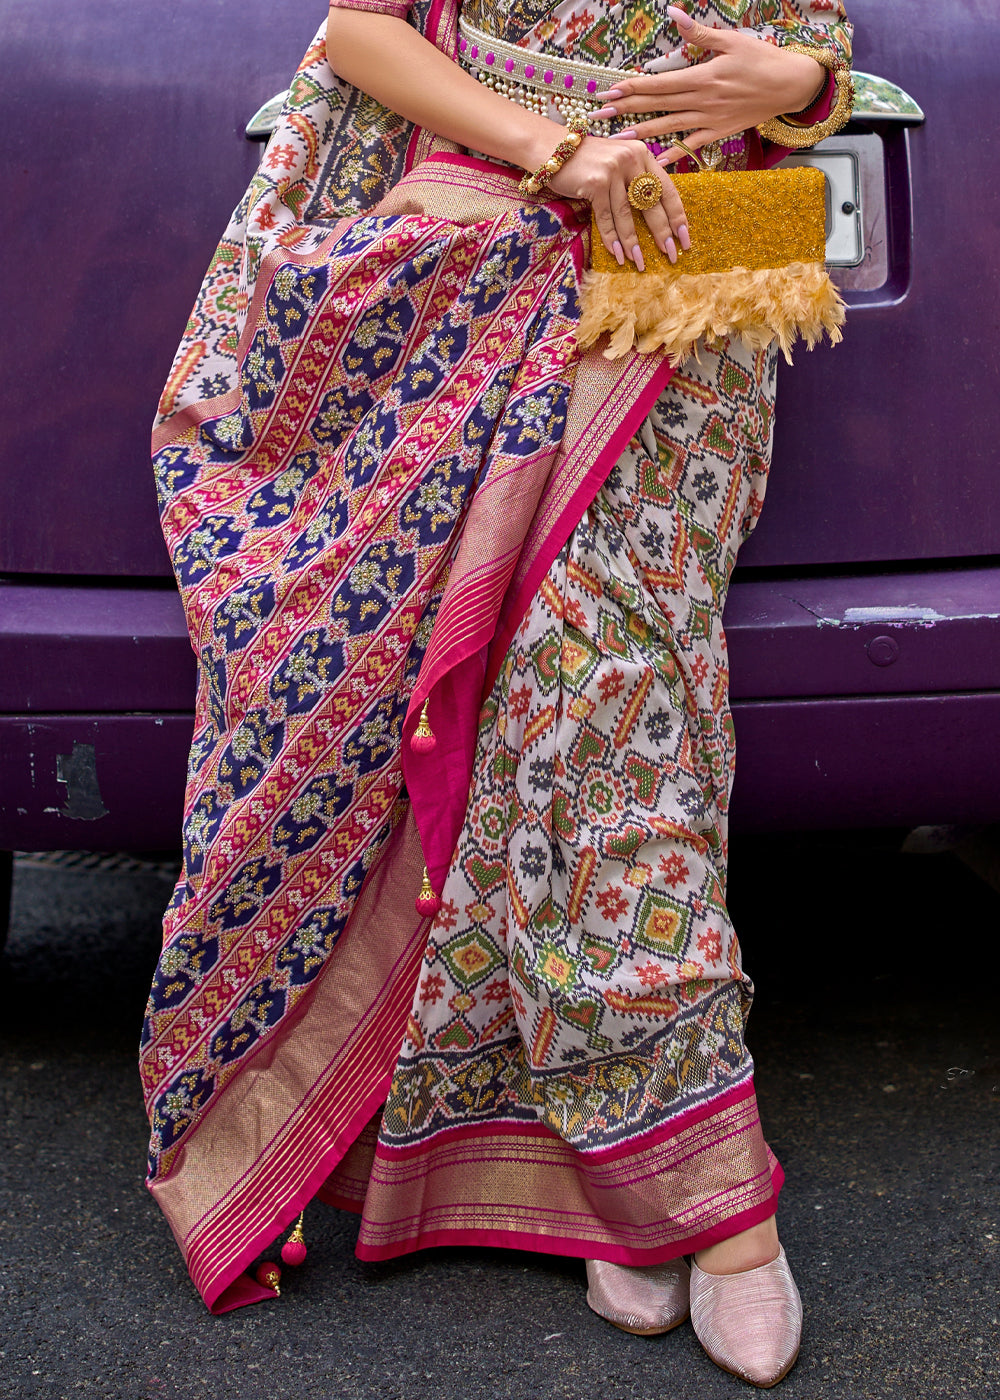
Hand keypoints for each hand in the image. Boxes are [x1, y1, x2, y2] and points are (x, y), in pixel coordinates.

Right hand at [546, 136, 689, 269]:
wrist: (552, 148)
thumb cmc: (587, 161)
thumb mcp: (618, 163)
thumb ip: (635, 180)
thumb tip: (655, 213)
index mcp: (642, 154)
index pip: (667, 189)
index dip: (677, 215)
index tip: (684, 237)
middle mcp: (631, 159)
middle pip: (651, 204)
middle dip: (662, 233)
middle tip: (671, 255)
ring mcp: (613, 170)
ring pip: (627, 215)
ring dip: (633, 243)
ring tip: (640, 263)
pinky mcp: (595, 182)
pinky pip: (606, 217)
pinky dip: (612, 238)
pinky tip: (618, 255)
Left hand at [592, 4, 825, 165]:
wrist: (790, 85)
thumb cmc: (762, 58)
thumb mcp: (731, 40)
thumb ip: (698, 33)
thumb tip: (673, 14)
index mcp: (702, 76)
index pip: (659, 83)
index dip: (632, 88)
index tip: (609, 92)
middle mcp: (702, 101)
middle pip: (657, 105)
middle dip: (625, 110)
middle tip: (599, 116)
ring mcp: (709, 120)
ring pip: (668, 126)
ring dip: (641, 132)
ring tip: (616, 138)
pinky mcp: (719, 132)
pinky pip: (691, 145)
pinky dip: (673, 153)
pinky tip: (654, 159)